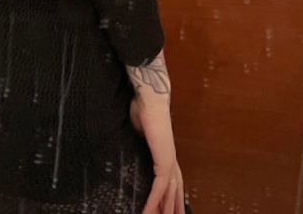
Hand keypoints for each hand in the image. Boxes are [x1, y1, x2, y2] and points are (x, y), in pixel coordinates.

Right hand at [131, 94, 185, 213]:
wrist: (149, 100)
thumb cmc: (142, 110)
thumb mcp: (137, 132)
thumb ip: (136, 144)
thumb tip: (128, 146)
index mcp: (164, 152)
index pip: (169, 179)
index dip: (168, 194)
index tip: (166, 207)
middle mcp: (170, 159)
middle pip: (174, 189)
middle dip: (173, 206)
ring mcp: (168, 160)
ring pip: (169, 192)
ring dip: (165, 208)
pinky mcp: (164, 161)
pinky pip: (159, 187)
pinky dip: (153, 200)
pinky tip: (148, 211)